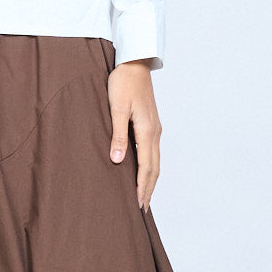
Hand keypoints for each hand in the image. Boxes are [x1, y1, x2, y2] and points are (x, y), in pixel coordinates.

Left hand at [107, 58, 161, 212]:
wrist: (134, 63)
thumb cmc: (123, 83)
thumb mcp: (116, 108)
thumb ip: (117, 135)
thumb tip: (118, 161)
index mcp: (147, 130)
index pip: (146, 167)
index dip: (142, 187)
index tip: (139, 205)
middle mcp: (154, 132)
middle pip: (154, 167)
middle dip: (149, 188)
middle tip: (143, 209)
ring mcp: (154, 127)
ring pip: (155, 160)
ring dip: (150, 179)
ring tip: (144, 195)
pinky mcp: (150, 123)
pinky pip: (152, 150)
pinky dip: (149, 166)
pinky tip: (143, 170)